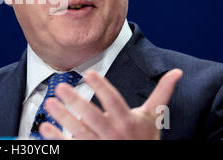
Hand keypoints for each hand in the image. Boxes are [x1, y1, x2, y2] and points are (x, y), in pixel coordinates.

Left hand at [39, 68, 182, 139]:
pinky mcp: (90, 154)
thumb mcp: (154, 118)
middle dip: (76, 102)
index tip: (89, 73)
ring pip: (80, 132)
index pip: (115, 102)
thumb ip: (162, 93)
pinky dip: (57, 138)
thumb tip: (177, 72)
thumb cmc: (145, 140)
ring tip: (50, 104)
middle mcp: (114, 134)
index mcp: (129, 121)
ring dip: (63, 118)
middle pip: (93, 117)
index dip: (103, 88)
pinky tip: (45, 128)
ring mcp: (101, 146)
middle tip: (60, 87)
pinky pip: (72, 147)